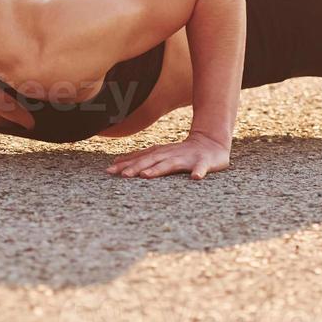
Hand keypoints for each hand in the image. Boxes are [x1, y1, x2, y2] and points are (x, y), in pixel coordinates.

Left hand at [106, 133, 229, 179]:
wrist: (212, 143)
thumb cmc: (183, 152)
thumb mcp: (161, 153)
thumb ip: (142, 158)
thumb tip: (117, 161)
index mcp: (161, 153)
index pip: (140, 158)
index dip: (125, 163)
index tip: (110, 171)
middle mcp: (171, 154)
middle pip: (151, 160)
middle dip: (136, 167)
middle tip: (123, 176)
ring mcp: (187, 158)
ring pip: (171, 164)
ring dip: (158, 169)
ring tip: (146, 176)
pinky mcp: (203, 162)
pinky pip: (201, 168)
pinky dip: (198, 172)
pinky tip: (195, 178)